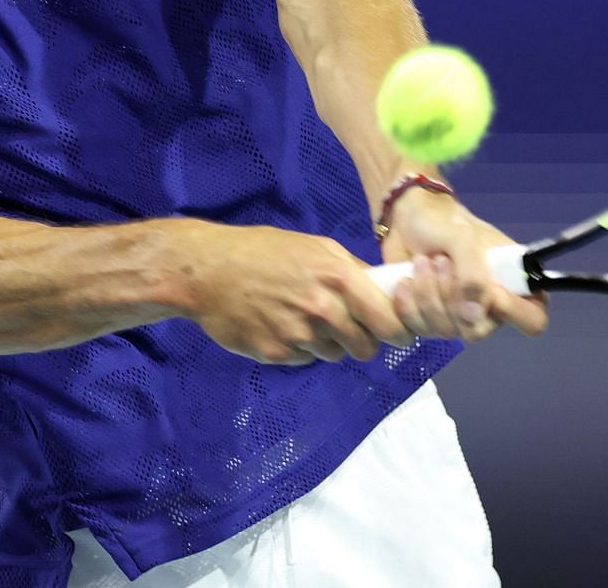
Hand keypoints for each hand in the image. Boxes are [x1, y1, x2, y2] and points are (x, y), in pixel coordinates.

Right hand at [167, 220, 413, 364]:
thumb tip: (382, 289)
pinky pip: (304, 360)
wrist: (207, 271)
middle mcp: (323, 308)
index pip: (387, 320)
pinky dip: (299, 349)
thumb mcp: (314, 246)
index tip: (399, 335)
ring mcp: (299, 334)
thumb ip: (350, 269)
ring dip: (327, 344)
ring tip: (302, 319)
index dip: (398, 331)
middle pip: (365, 346)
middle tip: (345, 328)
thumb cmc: (262, 252)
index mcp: (338, 277)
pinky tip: (280, 326)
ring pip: (334, 355)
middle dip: (360, 340)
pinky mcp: (277, 354)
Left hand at [380, 190, 548, 343]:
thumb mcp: (462, 238)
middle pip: (478, 331)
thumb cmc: (444, 223)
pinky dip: (408, 305)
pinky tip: (405, 280)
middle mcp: (489, 307)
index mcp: (513, 284)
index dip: (510, 311)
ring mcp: (458, 317)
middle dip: (451, 297)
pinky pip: (420, 331)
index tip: (486, 287)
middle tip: (440, 262)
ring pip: (446, 331)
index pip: (532, 319)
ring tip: (421, 261)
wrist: (406, 221)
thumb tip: (474, 318)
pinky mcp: (429, 321)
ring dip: (426, 294)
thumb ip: (473, 275)